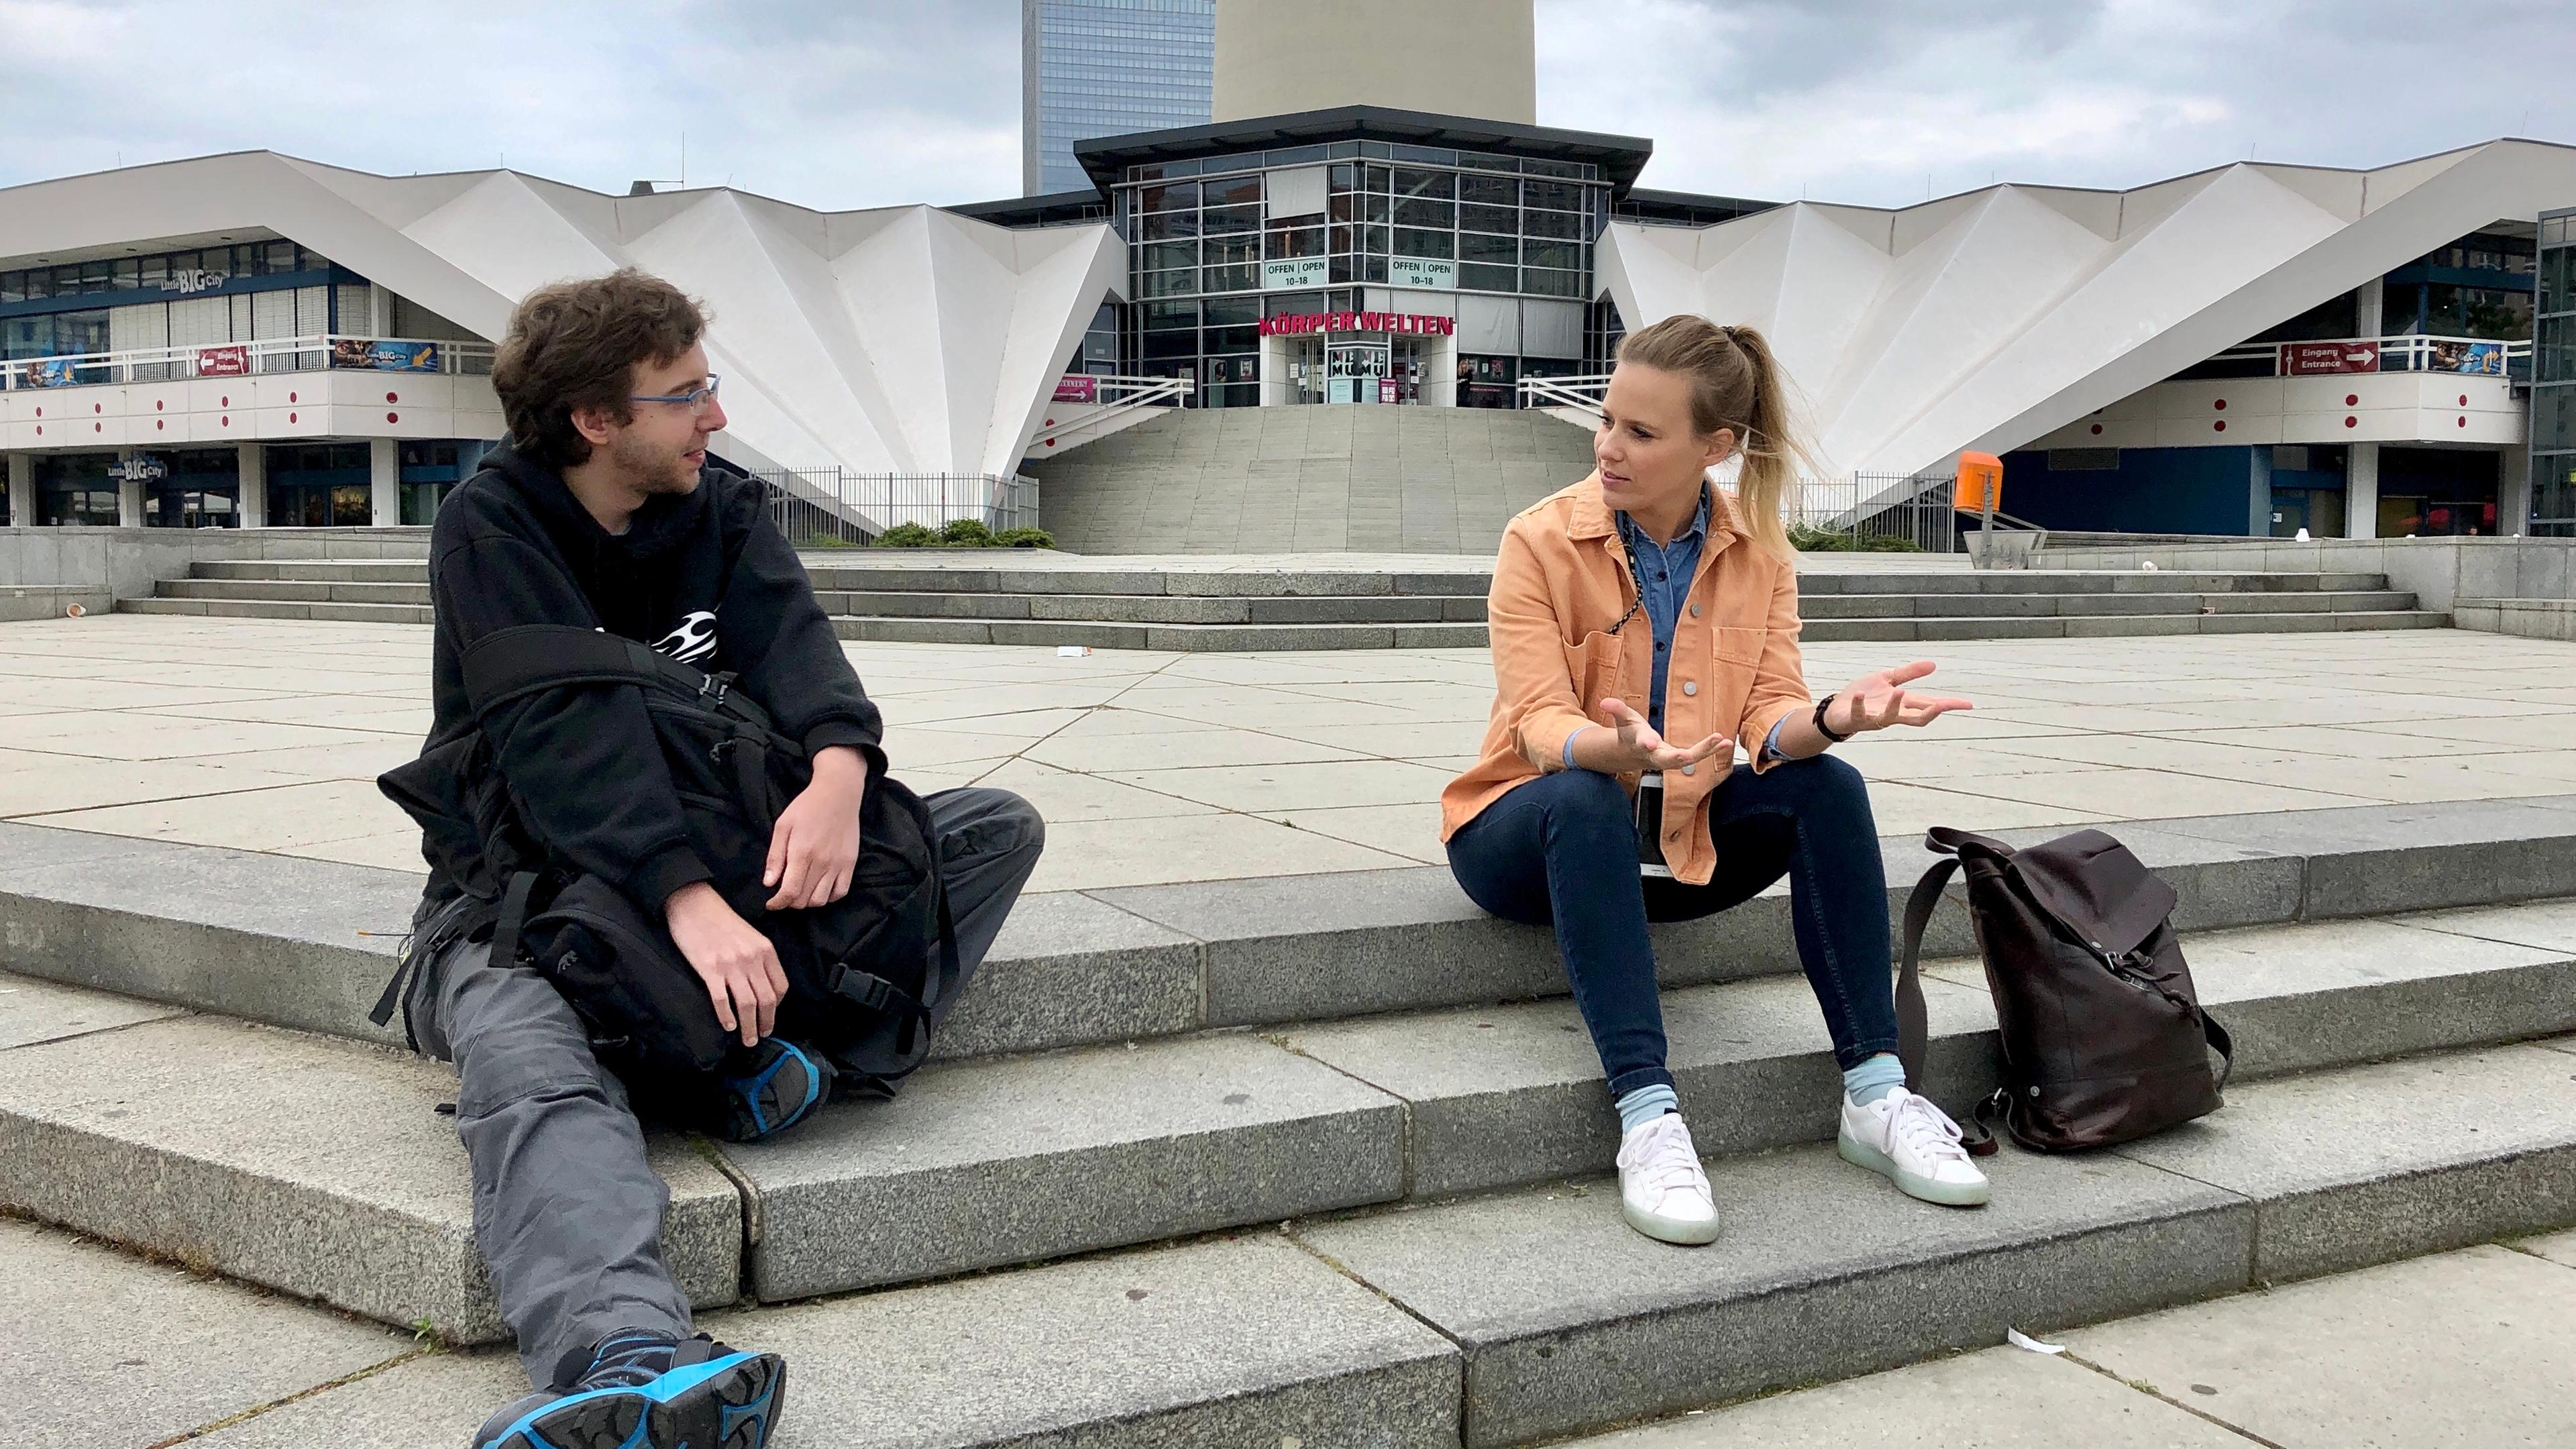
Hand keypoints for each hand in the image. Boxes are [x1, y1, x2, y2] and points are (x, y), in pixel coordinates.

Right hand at [665, 881, 786, 1046]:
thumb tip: (761, 985)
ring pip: (747, 1004)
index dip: (777, 1007)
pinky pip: (722, 1000)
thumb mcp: (750, 935)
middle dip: (766, 1023)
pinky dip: (726, 1017)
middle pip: (767, 1000)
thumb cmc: (720, 920)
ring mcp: (731, 965)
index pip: (780, 986)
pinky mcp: (709, 969)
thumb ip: (759, 958)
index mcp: (765, 950)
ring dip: (749, 1027)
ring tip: (747, 1039)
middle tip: (761, 1036)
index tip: (770, 1017)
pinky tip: (727, 1026)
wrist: (693, 903)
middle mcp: (752, 959)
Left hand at [765, 746, 865, 910]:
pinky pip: (841, 892)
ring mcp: (838, 864)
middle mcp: (821, 863)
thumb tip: (769, 883)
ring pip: (821, 900)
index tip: (771, 903)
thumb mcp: (783, 826)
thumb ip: (775, 856)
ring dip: (808, 902)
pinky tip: (820, 889)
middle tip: (784, 894)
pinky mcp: (850, 863)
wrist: (838, 793)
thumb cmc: (806, 807)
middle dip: (790, 902)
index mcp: (801, 853)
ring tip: (801, 891)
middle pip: (803, 899)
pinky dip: (828, 897)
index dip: (777, 903)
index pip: (789, 892)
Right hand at [1592, 696, 1733, 773]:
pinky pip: (1699, 755)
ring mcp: (1670, 759)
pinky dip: (1712, 750)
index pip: (1643, 744)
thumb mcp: (1623, 719)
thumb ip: (1617, 710)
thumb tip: (1604, 701)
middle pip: (1668, 759)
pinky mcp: (1682, 759)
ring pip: (1689, 759)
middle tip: (1686, 757)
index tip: (1648, 742)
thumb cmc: (1629, 733)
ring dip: (1705, 751)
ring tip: (1722, 741)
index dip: (1645, 742)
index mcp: (1641, 744)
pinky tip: (1727, 743)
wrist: (1632, 755)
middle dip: (1677, 758)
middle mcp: (1656, 755)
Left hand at [1826, 661, 1973, 735]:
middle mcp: (1892, 714)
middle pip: (1917, 718)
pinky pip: (1859, 714)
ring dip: (1895, 706)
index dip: (1949, 704)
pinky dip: (1861, 705)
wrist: (1836, 709)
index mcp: (1902, 704)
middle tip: (1945, 706)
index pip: (1930, 704)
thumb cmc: (1864, 697)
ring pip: (1890, 718)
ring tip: (1901, 692)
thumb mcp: (1888, 680)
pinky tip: (1862, 694)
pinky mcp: (1856, 719)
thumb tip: (1933, 665)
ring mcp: (1874, 718)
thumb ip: (1909, 673)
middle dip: (1931, 713)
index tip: (1969, 705)